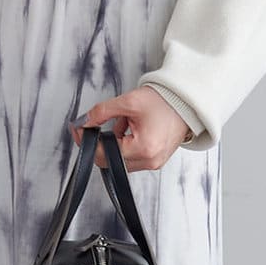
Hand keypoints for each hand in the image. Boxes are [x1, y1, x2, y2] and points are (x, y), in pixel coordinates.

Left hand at [70, 87, 193, 170]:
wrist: (186, 103)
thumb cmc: (165, 102)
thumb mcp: (128, 101)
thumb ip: (101, 112)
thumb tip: (84, 122)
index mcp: (143, 148)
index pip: (103, 153)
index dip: (88, 141)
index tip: (79, 130)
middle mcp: (150, 161)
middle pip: (110, 160)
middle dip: (101, 141)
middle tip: (96, 124)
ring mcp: (154, 163)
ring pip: (120, 159)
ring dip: (115, 142)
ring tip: (125, 122)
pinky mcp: (156, 160)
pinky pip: (132, 157)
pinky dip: (126, 144)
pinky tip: (132, 129)